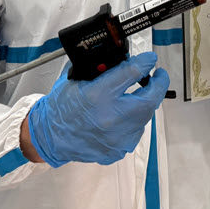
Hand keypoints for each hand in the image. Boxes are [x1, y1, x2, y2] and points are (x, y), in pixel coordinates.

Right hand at [26, 52, 168, 166]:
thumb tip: (124, 59)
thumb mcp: (77, 78)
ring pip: (145, 117)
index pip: (132, 73)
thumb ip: (100, 68)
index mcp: (97, 95)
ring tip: (138, 96)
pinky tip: (125, 115)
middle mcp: (110, 117)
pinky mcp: (117, 149)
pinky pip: (135, 132)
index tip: (151, 58)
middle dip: (158, 85)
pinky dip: (134, 121)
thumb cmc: (61, 107)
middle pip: (149, 99)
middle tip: (159, 76)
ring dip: (144, 104)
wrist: (50, 136)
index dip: (146, 62)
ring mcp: (116, 137)